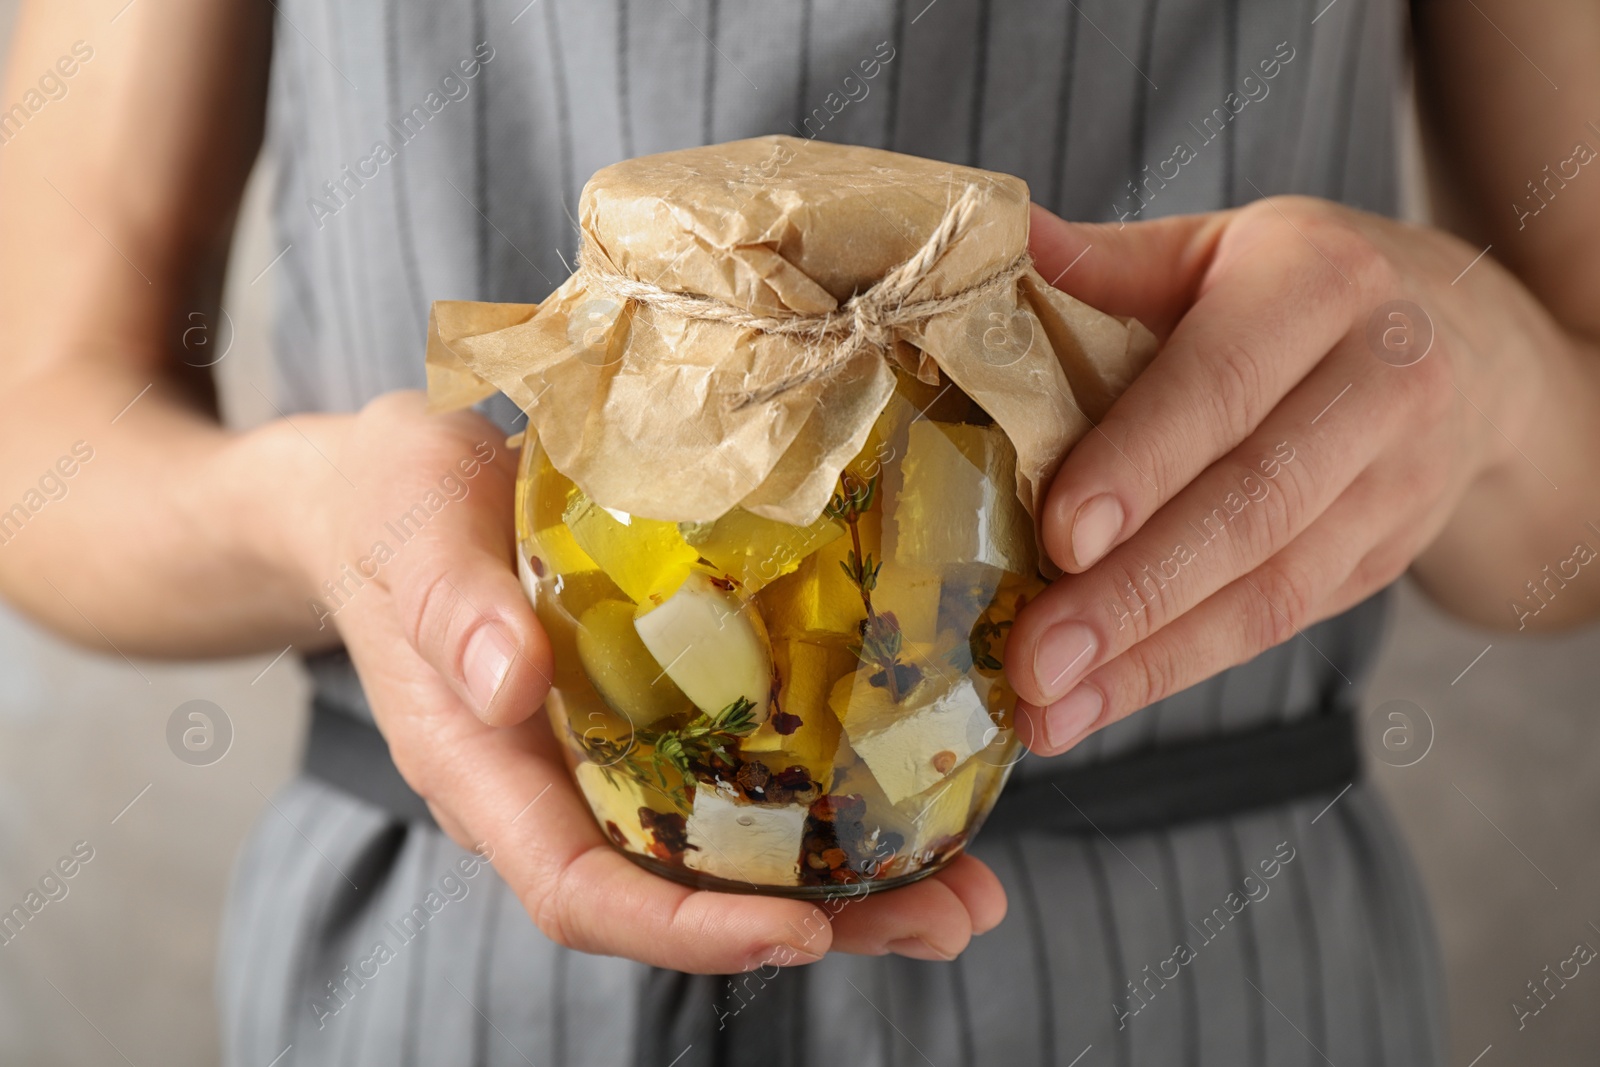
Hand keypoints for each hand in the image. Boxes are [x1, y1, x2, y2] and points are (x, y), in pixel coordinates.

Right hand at [303, 392, 1004, 971]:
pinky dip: (830, 795)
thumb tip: (509, 686)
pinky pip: (745, 774)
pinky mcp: (659, 710)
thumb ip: (452, 610)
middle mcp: (562, 788)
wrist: (398, 492)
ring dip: (854, 881)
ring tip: (969, 889)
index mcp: (489, 775)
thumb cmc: (394, 511)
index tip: (803, 932)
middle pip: (687, 896)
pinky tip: (913, 785)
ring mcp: (615, 756)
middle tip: (949, 919)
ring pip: (733, 851)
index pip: (584, 892)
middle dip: (820, 923)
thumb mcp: (413, 535)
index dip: (690, 930)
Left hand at [1006, 198, 1552, 753]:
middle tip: (1034, 659)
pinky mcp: (1384, 556)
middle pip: (1252, 506)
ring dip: (1151, 659)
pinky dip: (1181, 667)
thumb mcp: (1214, 251)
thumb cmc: (1300, 290)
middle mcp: (1381, 384)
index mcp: (1321, 285)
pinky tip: (1101, 701)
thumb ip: (1108, 263)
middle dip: (1135, 594)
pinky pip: (1280, 622)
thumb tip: (1001, 240)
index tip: (1060, 536)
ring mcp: (1397, 483)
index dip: (1142, 463)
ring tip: (1050, 711)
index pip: (1223, 385)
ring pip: (1272, 588)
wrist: (1470, 345)